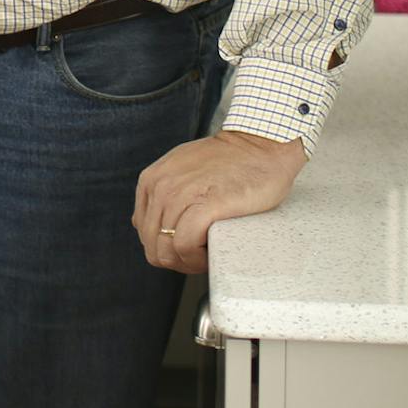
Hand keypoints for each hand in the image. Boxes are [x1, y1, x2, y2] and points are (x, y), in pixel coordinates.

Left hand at [131, 129, 307, 273]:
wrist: (262, 146)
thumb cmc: (231, 161)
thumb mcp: (184, 168)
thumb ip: (164, 192)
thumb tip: (147, 222)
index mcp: (151, 181)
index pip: (145, 234)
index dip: (168, 249)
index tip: (192, 248)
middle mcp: (159, 188)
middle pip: (154, 248)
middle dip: (178, 260)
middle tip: (204, 255)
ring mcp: (178, 196)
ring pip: (166, 252)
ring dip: (190, 262)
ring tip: (211, 251)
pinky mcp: (203, 206)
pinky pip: (184, 247)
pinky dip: (198, 258)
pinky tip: (214, 250)